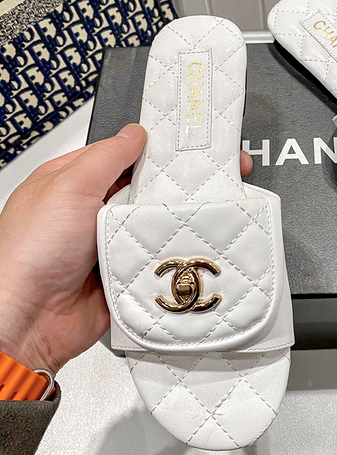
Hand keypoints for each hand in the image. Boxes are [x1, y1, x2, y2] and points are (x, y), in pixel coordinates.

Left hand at [0, 125, 252, 373]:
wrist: (29, 320)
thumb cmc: (30, 252)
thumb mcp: (70, 186)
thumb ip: (106, 156)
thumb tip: (134, 134)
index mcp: (67, 183)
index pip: (113, 155)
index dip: (142, 150)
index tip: (176, 148)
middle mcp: (84, 213)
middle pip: (136, 191)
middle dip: (159, 190)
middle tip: (190, 184)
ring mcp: (103, 245)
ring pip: (148, 226)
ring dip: (161, 226)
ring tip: (182, 217)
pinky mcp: (120, 274)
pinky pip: (152, 260)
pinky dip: (161, 258)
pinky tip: (174, 249)